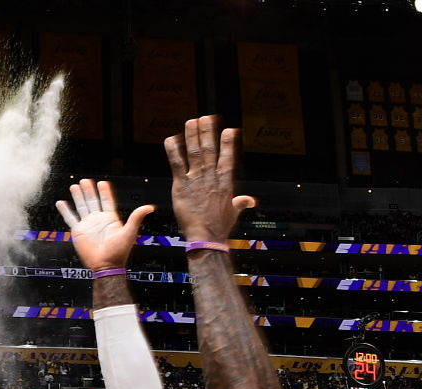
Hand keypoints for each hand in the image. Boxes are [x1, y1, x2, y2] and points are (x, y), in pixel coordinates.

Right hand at [55, 179, 154, 271]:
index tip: (102, 183)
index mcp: (110, 219)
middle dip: (89, 190)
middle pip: (93, 201)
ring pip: (81, 206)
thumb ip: (137, 217)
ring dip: (78, 196)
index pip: (107, 201)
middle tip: (85, 180)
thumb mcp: (129, 232)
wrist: (106, 266)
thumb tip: (150, 207)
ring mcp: (88, 225)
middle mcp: (98, 220)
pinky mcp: (78, 231)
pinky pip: (70, 218)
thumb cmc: (119, 252)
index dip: (105, 192)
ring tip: (75, 186)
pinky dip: (65, 210)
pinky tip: (61, 203)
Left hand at [163, 116, 257, 244]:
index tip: (229, 130)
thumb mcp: (234, 212)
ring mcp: (196, 179)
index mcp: (225, 182)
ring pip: (194, 151)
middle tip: (205, 117)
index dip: (228, 142)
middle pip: (209, 148)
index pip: (228, 156)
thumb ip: (241, 202)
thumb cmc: (219, 227)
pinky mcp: (181, 184)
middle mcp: (211, 176)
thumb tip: (250, 200)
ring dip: (192, 135)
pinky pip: (176, 163)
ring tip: (191, 121)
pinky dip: (173, 150)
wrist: (206, 236)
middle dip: (207, 131)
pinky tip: (171, 139)